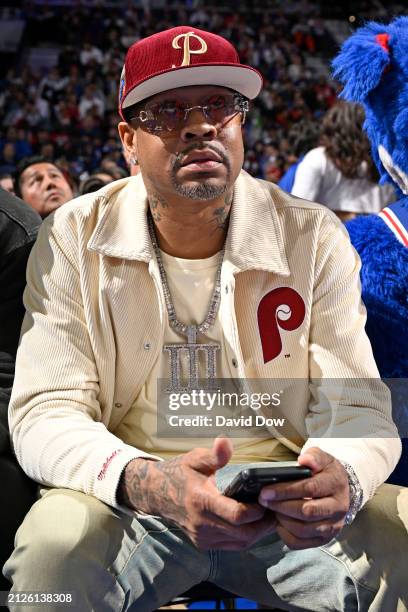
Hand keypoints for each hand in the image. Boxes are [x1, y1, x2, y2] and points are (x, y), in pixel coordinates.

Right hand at [118, 437, 276, 550]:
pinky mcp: (204, 543)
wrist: (156, 493)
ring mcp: (203, 537)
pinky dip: (246, 536)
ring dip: (258, 532)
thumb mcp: (195, 458)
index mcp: (202, 502)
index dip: (257, 511)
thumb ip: (214, 454)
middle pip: (243, 533)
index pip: (237, 516)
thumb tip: (225, 442)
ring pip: (240, 542)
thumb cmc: (179, 473)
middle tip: (276, 509)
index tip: (267, 499)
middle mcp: (202, 524)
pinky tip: (254, 523)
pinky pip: (232, 545)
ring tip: (269, 516)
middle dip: (264, 524)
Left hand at [258, 448, 348, 549]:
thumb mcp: (322, 458)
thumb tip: (305, 460)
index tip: (266, 491)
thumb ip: (314, 456)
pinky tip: (280, 523)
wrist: (340, 489)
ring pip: (303, 530)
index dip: (286, 491)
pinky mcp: (325, 539)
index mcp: (335, 485)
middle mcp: (338, 508)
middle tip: (264, 499)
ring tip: (272, 508)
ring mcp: (333, 526)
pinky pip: (301, 543)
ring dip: (283, 520)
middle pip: (307, 512)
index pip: (310, 489)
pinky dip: (286, 534)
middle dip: (281, 506)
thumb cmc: (325, 472)